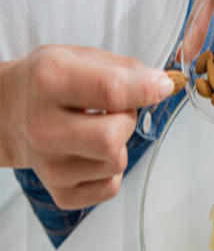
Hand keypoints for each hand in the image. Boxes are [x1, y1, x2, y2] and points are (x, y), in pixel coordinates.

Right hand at [0, 45, 174, 208]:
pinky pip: (111, 187)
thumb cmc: (48, 84)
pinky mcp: (60, 192)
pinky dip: (111, 171)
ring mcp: (49, 165)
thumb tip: (162, 84)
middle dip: (127, 121)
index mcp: (49, 82)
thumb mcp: (79, 57)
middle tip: (115, 112)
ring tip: (98, 131)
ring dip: (120, 146)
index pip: (111, 91)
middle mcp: (43, 127)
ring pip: (116, 163)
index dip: (147, 88)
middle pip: (111, 138)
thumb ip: (125, 68)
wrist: (7, 114)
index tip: (161, 86)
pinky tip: (92, 154)